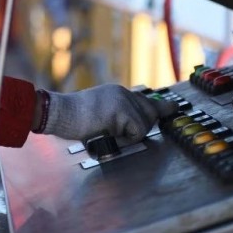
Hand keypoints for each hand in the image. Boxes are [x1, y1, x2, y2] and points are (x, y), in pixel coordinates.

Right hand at [40, 84, 178, 142]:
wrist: (59, 112)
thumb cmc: (73, 119)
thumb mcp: (99, 114)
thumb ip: (117, 118)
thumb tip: (132, 131)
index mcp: (118, 93)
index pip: (146, 100)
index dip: (161, 107)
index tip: (173, 108)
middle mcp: (123, 93)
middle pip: (150, 112)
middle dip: (142, 128)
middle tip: (119, 135)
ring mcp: (123, 99)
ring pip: (144, 123)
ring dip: (129, 136)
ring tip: (107, 134)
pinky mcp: (120, 109)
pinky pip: (136, 130)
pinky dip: (126, 138)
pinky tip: (109, 134)